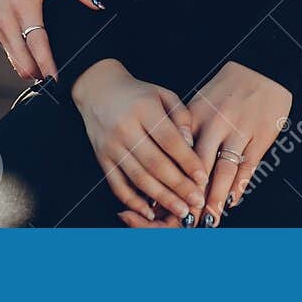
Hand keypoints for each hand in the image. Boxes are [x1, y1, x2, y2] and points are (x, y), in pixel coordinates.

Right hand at [0, 0, 100, 81]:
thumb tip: (99, 4)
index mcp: (25, 7)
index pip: (37, 43)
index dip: (47, 63)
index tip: (57, 78)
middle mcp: (9, 19)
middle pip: (21, 55)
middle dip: (35, 72)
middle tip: (52, 84)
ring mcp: (0, 22)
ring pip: (11, 54)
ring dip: (25, 68)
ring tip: (42, 79)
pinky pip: (6, 47)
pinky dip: (16, 59)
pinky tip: (26, 67)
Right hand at [72, 60, 209, 224]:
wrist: (98, 90)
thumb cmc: (137, 93)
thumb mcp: (164, 94)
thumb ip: (181, 116)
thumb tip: (190, 144)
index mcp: (144, 109)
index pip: (169, 140)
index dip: (187, 161)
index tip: (202, 177)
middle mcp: (125, 129)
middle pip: (155, 163)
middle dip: (178, 186)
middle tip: (196, 201)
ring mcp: (112, 146)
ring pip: (138, 177)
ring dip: (161, 197)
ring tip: (179, 210)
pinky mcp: (102, 158)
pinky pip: (117, 184)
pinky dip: (132, 201)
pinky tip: (148, 211)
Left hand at [186, 61, 291, 225]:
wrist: (263, 67)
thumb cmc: (227, 89)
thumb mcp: (201, 103)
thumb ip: (187, 131)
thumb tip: (172, 166)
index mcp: (196, 116)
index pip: (179, 155)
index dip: (171, 181)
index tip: (162, 204)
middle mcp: (216, 123)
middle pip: (200, 167)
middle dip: (192, 196)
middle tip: (185, 221)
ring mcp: (239, 129)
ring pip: (225, 170)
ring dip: (216, 198)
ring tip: (209, 220)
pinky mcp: (260, 134)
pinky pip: (248, 164)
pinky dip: (240, 184)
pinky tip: (233, 200)